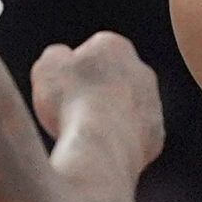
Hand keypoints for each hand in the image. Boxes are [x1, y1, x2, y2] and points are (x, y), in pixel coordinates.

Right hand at [31, 33, 163, 172]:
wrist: (102, 143)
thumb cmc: (70, 101)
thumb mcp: (46, 69)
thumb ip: (54, 57)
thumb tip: (60, 57)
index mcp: (115, 47)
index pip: (93, 51)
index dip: (72, 71)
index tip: (59, 90)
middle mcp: (141, 70)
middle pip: (113, 80)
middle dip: (94, 93)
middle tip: (69, 115)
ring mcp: (152, 104)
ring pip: (126, 109)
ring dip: (108, 120)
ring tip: (84, 138)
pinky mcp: (155, 135)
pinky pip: (135, 138)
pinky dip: (119, 145)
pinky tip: (101, 154)